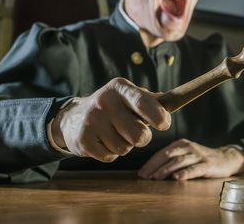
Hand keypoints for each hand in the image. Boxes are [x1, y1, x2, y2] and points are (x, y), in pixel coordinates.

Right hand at [50, 78, 170, 161]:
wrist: (72, 117)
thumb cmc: (112, 107)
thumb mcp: (127, 96)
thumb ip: (149, 100)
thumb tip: (171, 100)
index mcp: (119, 88)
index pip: (143, 103)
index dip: (159, 117)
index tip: (164, 124)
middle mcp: (104, 102)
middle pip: (138, 134)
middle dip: (142, 138)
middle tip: (136, 133)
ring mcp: (92, 121)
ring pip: (125, 148)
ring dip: (125, 146)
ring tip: (114, 134)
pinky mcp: (83, 140)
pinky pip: (111, 157)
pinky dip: (111, 153)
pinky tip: (103, 141)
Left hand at [138, 138, 243, 180]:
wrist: (226, 158)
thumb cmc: (201, 159)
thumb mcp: (185, 155)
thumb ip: (171, 160)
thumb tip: (151, 172)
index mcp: (180, 144)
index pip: (162, 153)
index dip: (150, 163)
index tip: (141, 173)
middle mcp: (188, 147)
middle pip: (168, 155)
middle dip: (154, 166)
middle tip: (144, 176)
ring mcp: (198, 155)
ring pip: (179, 161)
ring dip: (166, 169)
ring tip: (156, 177)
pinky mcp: (207, 164)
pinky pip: (195, 169)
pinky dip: (185, 173)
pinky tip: (177, 178)